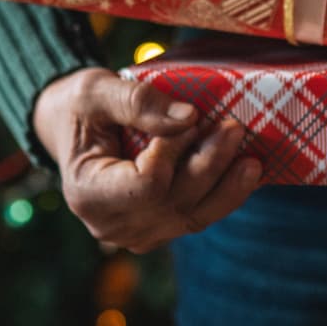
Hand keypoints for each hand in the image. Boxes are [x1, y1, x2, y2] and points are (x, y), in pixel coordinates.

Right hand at [32, 68, 260, 252]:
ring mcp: (136, 234)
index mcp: (87, 193)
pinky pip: (196, 217)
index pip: (145, 185)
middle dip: (209, 165)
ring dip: (226, 188)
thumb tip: (190, 117)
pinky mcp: (158, 230)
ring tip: (252, 160)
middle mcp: (110, 224)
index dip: (173, 152)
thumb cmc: (81, 107)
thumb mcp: (97, 91)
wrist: (73, 130)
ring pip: (192, 217)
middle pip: (173, 203)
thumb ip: (139, 103)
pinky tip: (245, 173)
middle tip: (234, 126)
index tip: (191, 118)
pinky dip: (223, 196)